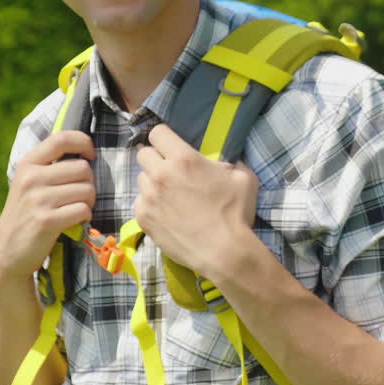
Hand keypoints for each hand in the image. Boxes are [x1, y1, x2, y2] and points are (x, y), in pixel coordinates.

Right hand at [0, 130, 95, 281]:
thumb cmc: (26, 215)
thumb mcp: (29, 184)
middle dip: (88, 183)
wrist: (6, 253)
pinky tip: (72, 223)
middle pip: (83, 168)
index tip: (90, 155)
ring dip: (88, 203)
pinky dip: (85, 218)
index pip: (62, 138)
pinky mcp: (46, 220)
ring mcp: (38, 199)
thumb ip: (51, 166)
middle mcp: (31, 178)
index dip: (84, 142)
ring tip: (72, 210)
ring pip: (87, 190)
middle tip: (77, 197)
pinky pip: (83, 210)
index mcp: (28, 163)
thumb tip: (87, 152)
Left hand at [134, 122, 258, 275]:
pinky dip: (150, 204)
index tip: (171, 146)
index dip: (164, 138)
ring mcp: (149, 197)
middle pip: (143, 153)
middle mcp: (161, 174)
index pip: (157, 133)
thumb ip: (230, 162)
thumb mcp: (243, 178)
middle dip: (155, 158)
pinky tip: (165, 212)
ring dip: (152, 182)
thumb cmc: (235, 213)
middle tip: (169, 170)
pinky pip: (140, 202)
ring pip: (141, 178)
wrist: (223, 251)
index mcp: (184, 158)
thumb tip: (226, 162)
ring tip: (169, 195)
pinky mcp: (143, 218)